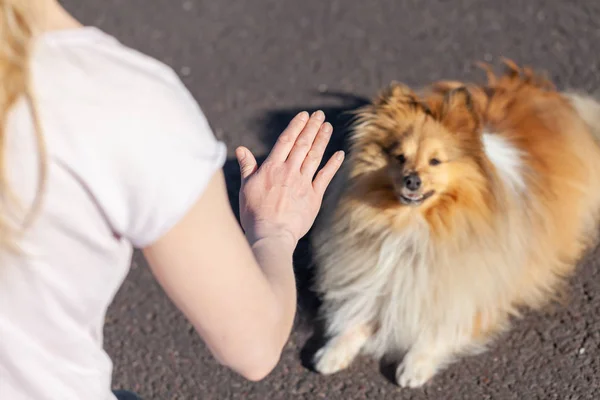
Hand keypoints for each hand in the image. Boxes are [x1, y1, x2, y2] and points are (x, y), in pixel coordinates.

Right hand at [236, 110, 343, 245]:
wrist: (271, 234)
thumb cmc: (254, 214)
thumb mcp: (245, 188)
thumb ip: (247, 167)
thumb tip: (241, 149)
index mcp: (272, 168)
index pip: (286, 140)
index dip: (296, 126)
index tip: (304, 115)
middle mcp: (289, 171)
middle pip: (303, 144)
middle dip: (312, 127)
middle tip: (320, 115)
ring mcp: (303, 183)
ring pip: (315, 156)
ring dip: (322, 140)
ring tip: (328, 126)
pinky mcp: (314, 196)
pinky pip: (325, 176)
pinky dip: (333, 164)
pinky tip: (339, 153)